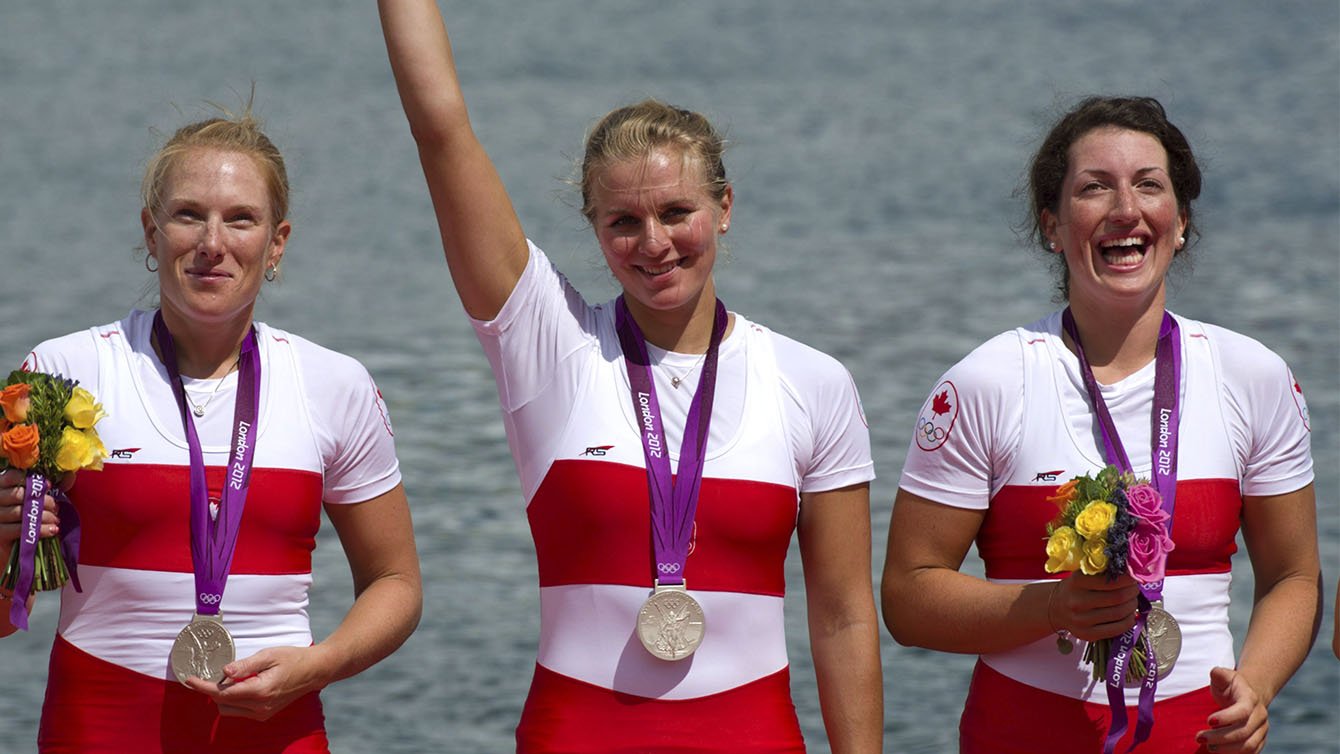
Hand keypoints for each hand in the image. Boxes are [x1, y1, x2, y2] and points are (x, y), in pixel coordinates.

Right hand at [0, 469, 59, 546]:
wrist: (19, 549)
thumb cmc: (28, 519)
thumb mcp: (35, 501)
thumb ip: (46, 488)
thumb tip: (70, 475)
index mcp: (0, 488)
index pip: (10, 477)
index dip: (31, 480)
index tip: (49, 485)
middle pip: (18, 495)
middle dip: (43, 500)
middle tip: (55, 506)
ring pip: (21, 513)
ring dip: (45, 516)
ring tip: (56, 519)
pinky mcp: (0, 535)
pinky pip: (22, 530)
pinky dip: (41, 529)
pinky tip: (53, 529)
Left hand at [183, 645, 330, 720]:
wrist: (314, 671)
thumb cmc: (293, 658)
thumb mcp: (269, 655)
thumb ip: (246, 665)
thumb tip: (225, 672)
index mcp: (260, 690)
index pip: (223, 693)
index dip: (203, 686)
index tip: (189, 679)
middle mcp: (260, 706)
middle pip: (222, 702)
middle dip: (213, 689)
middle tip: (212, 673)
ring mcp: (263, 713)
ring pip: (228, 709)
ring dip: (223, 696)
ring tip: (233, 678)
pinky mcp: (264, 714)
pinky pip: (239, 711)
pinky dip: (234, 699)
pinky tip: (242, 685)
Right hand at [1047, 571, 1138, 641]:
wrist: (1056, 608)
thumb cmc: (1075, 589)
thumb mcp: (1082, 575)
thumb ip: (1102, 573)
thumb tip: (1130, 572)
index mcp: (1077, 582)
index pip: (1111, 581)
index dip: (1128, 579)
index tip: (1134, 577)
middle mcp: (1077, 602)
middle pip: (1118, 597)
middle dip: (1132, 592)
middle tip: (1135, 588)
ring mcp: (1081, 620)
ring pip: (1119, 613)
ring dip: (1132, 605)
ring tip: (1132, 600)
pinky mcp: (1087, 635)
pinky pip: (1117, 629)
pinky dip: (1129, 621)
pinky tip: (1129, 614)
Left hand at [1197, 666, 1267, 752]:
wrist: (1248, 696)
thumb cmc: (1231, 687)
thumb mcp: (1224, 676)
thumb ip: (1219, 674)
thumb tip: (1215, 673)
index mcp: (1250, 699)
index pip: (1243, 711)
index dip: (1227, 717)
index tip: (1208, 721)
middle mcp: (1259, 716)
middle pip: (1243, 732)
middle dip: (1220, 737)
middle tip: (1199, 737)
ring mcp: (1261, 730)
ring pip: (1248, 746)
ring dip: (1226, 749)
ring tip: (1207, 746)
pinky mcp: (1259, 741)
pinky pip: (1250, 753)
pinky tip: (1218, 752)